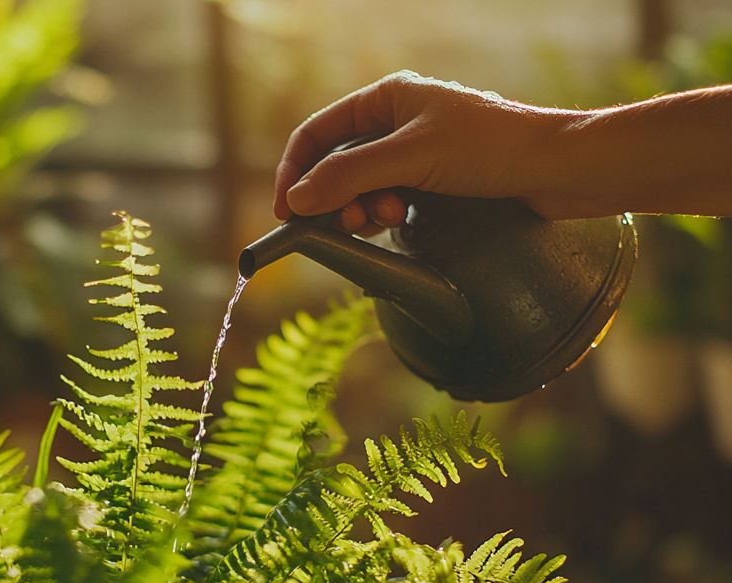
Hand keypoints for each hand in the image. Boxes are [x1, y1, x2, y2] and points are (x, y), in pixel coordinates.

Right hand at [273, 71, 572, 232]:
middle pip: (335, 165)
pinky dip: (382, 215)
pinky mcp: (431, 180)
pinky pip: (386, 199)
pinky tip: (398, 222)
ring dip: (361, 209)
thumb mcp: (410, 159)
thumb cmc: (492, 148)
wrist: (557, 170)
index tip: (287, 211)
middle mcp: (396, 121)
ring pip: (360, 187)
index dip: (295, 172)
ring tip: (383, 219)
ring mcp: (414, 152)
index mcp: (387, 97)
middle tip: (346, 223)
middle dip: (334, 197)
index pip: (317, 134)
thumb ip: (348, 177)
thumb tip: (296, 200)